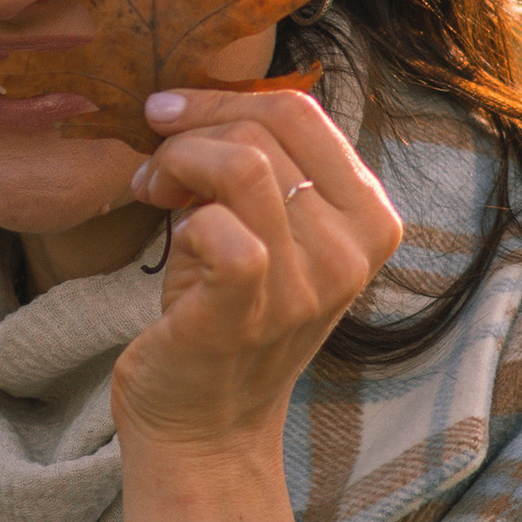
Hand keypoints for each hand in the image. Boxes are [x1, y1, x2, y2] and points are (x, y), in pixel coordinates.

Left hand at [111, 87, 402, 521]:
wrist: (202, 426)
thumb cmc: (223, 313)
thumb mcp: (265, 229)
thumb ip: (263, 166)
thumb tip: (204, 96)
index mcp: (369, 218)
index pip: (302, 112)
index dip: (222, 97)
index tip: (170, 113)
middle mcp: (353, 251)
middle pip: (266, 129)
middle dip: (191, 131)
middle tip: (154, 166)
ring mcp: (310, 285)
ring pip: (242, 165)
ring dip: (178, 164)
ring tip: (152, 191)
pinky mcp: (253, 311)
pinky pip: (222, 227)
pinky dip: (183, 218)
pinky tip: (169, 238)